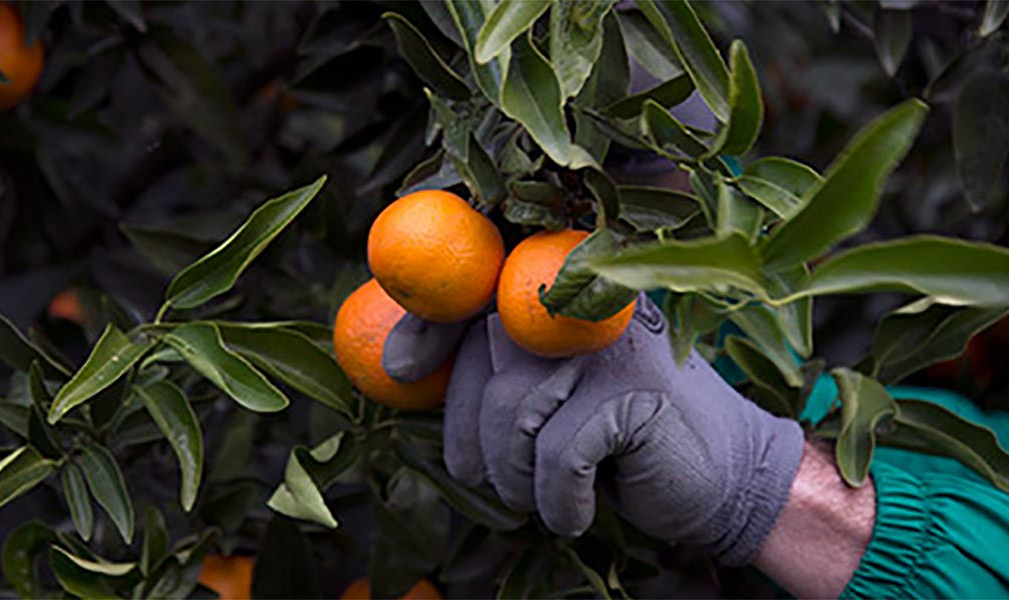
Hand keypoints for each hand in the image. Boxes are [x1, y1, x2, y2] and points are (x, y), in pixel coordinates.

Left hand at [435, 294, 805, 564]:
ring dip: (514, 474)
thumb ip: (492, 370)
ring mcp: (614, 343)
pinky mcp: (636, 392)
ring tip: (540, 496)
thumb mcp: (547, 399)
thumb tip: (396, 363)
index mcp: (562, 294)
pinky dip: (557, 498)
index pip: (476, 292)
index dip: (429, 326)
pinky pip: (556, 452)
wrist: (727, 476)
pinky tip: (576, 511)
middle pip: (483, 355)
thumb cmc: (620, 441)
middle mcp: (587, 304)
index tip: (400, 368)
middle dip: (471, 433)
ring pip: (511, 408)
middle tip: (497, 479)